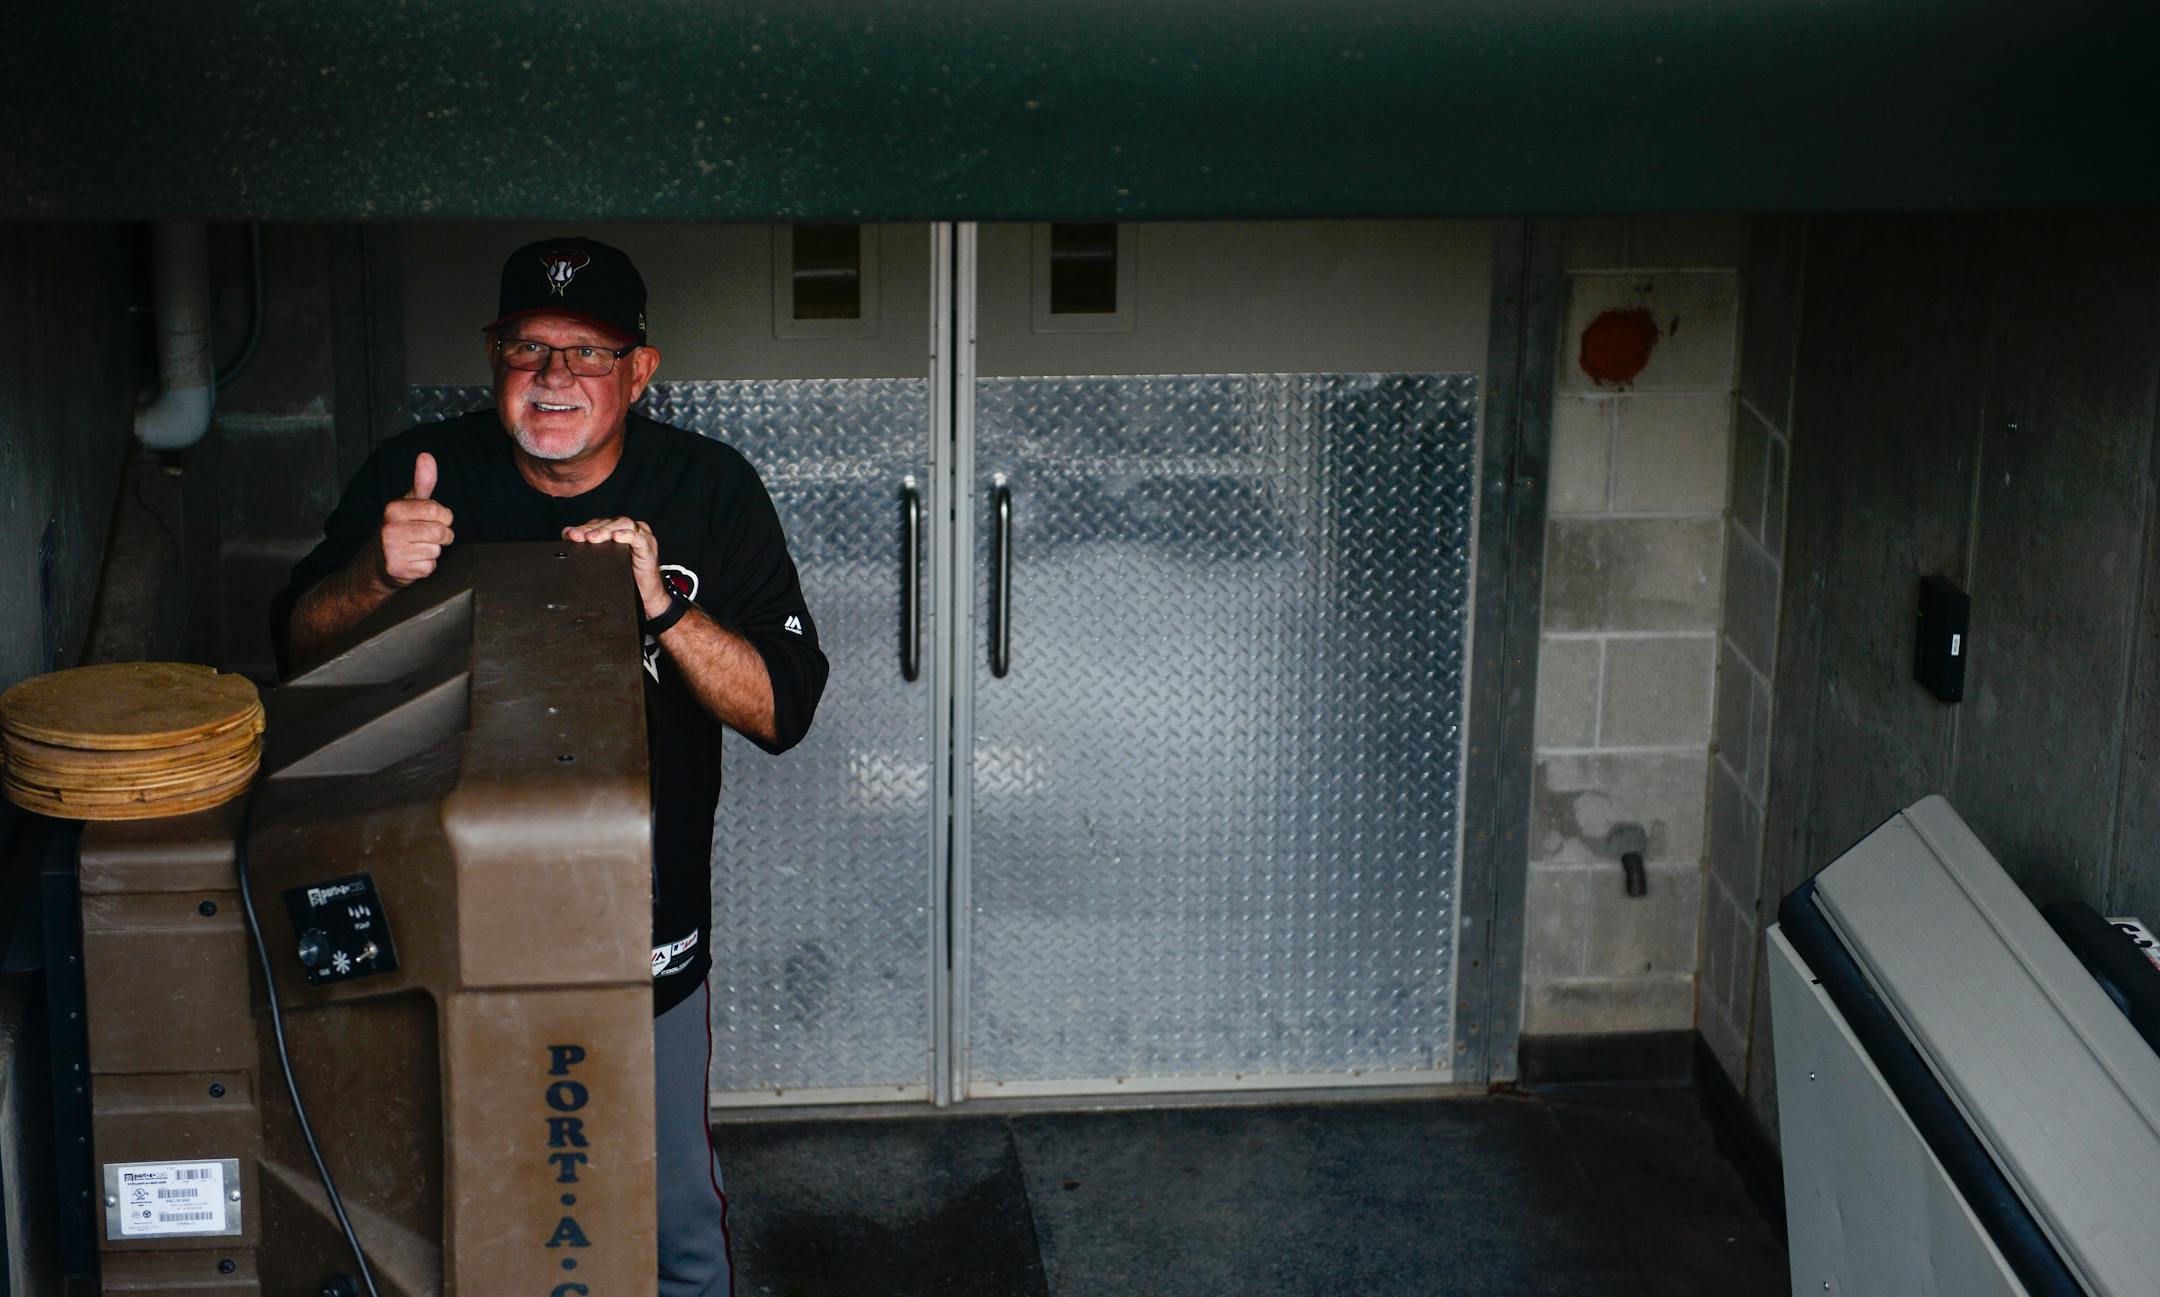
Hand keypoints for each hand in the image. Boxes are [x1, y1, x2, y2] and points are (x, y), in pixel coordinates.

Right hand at [374, 452, 455, 588]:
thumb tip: (426, 455)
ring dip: (432, 551)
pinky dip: (426, 567)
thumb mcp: (408, 503)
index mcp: (394, 508)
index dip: (444, 517)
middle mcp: (390, 528)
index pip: (438, 511)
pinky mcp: (398, 570)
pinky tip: (412, 561)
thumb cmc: (398, 529)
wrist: (374, 564)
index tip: (436, 519)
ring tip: (416, 548)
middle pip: (440, 532)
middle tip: (429, 536)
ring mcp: (392, 550)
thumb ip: (422, 482)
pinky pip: (430, 568)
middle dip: (443, 536)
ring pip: (436, 550)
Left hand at [562, 516, 667, 618]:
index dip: (583, 528)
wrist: (646, 595)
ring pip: (622, 524)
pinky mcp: (648, 545)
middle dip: (591, 529)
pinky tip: (616, 537)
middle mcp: (628, 530)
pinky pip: (637, 537)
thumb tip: (567, 534)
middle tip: (578, 536)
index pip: (597, 524)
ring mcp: (641, 535)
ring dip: (605, 530)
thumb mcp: (602, 561)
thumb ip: (586, 546)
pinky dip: (626, 535)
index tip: (570, 535)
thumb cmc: (626, 577)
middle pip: (608, 522)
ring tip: (592, 538)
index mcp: (616, 530)